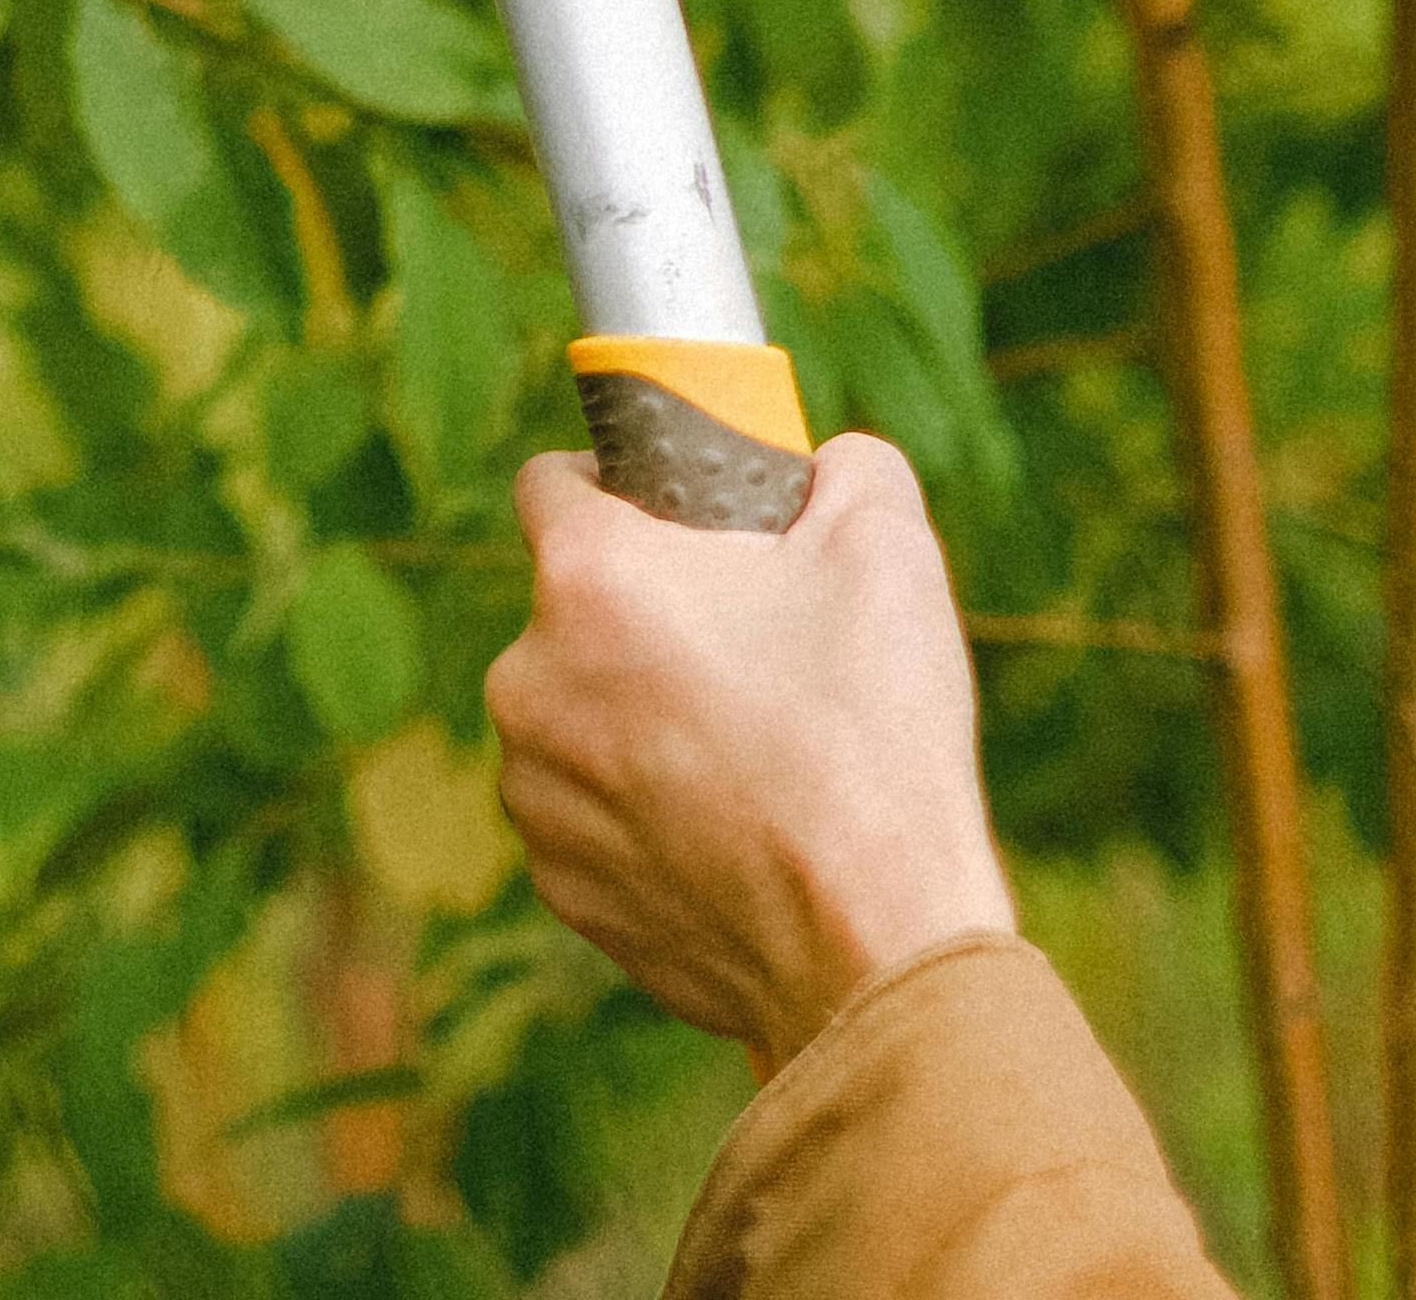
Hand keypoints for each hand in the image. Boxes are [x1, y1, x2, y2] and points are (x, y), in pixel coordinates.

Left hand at [485, 434, 1013, 1058]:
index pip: (551, 481)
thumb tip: (820, 468)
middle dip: (649, 615)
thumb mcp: (887, 546)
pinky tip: (736, 830)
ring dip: (642, 717)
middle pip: (576, 610)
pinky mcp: (561, 885)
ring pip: (581, 715)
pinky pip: (594, 813)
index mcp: (587, 579)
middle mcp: (528, 680)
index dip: (621, 486)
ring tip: (756, 752)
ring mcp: (536, 794)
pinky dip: (648, 812)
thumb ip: (842, 467)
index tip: (682, 518)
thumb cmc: (874, 739)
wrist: (877, 948)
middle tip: (754, 646)